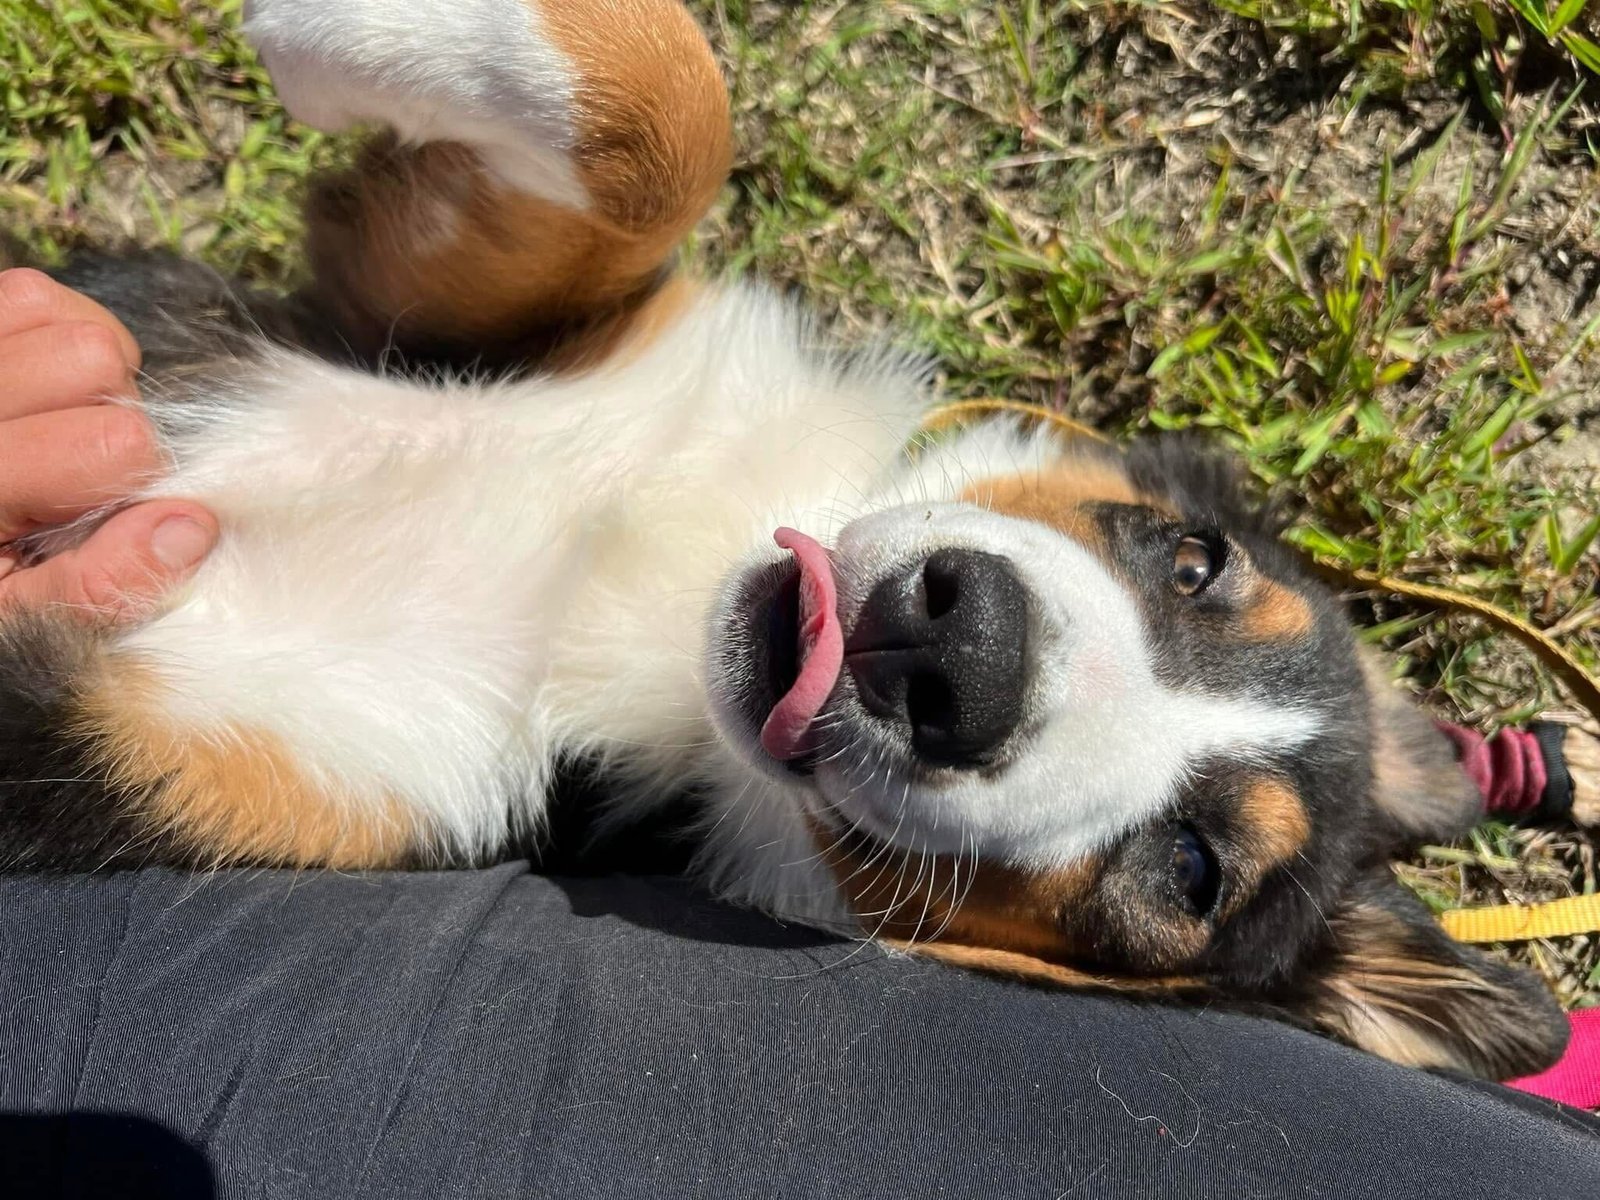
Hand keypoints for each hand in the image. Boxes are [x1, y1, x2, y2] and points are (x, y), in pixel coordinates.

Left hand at [0, 268, 216, 622]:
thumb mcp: (24, 622)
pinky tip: (53, 394)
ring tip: (69, 433)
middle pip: (94, 357)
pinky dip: (61, 334)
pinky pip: (32, 295)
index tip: (106, 520)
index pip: (117, 440)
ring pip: (69, 315)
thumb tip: (194, 525)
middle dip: (115, 419)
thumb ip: (101, 584)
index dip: (139, 483)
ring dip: (95, 374)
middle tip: (82, 478)